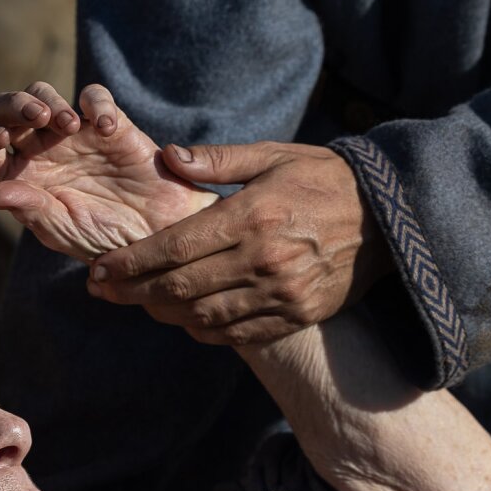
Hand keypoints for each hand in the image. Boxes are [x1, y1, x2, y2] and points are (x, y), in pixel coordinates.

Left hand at [0, 82, 216, 258]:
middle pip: (5, 108)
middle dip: (12, 105)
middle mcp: (36, 149)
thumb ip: (30, 210)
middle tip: (35, 117)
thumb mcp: (63, 230)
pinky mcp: (106, 123)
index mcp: (16, 176)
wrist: (153, 233)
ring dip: (48, 100)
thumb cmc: (101, 237)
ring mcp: (70, 133)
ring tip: (68, 125)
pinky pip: (94, 96)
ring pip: (41, 93)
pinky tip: (106, 129)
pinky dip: (96, 104)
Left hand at [87, 142, 390, 342]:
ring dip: (161, 313)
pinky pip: (235, 334)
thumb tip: (166, 157)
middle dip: (131, 292)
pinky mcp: (296, 317)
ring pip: (200, 317)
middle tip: (102, 291)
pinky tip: (185, 317)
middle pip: (177, 289)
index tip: (98, 270)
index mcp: (251, 217)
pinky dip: (202, 329)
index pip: (171, 249)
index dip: (128, 263)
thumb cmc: (325, 179)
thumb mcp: (275, 156)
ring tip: (139, 301)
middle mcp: (263, 261)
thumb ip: (218, 160)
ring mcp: (280, 295)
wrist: (392, 217)